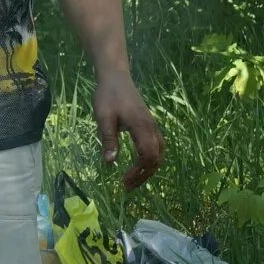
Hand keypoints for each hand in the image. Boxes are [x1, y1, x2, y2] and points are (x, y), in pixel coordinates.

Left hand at [94, 71, 162, 189]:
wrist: (116, 77)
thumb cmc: (108, 96)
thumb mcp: (104, 117)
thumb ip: (108, 139)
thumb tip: (110, 162)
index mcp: (141, 126)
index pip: (147, 156)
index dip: (138, 172)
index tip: (123, 180)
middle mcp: (151, 127)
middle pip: (156, 158)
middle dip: (144, 175)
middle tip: (127, 186)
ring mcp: (152, 125)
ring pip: (159, 153)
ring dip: (149, 168)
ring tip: (134, 179)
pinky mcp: (149, 124)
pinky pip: (157, 146)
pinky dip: (151, 159)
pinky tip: (139, 164)